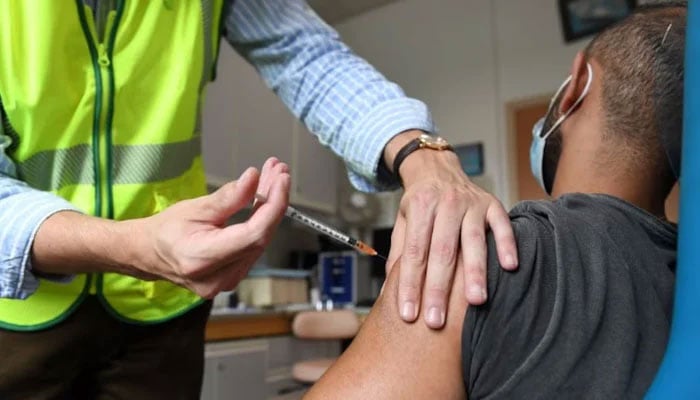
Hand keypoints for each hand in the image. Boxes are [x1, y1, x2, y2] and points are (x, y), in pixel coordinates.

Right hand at [135, 158, 289, 297]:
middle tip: (278, 172)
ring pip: (261, 240)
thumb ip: (228, 197)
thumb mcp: (195, 207)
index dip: (273, 206)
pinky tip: (265, 199)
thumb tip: (253, 178)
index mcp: (203, 259)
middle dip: (274, 201)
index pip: (253, 234)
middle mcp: (218, 277)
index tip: (281, 180)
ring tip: (273, 178)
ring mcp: (227, 282)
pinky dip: (262, 221)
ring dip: (271, 208)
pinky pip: (255, 246)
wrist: (150, 253)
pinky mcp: (233, 277)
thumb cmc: (167, 230)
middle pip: (261, 237)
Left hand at [384, 131, 517, 328]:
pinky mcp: (492, 204)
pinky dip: (506, 245)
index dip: (410, 285)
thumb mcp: (403, 222)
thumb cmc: (420, 201)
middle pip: (442, 252)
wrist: (437, 167)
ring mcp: (471, 203)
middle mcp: (446, 204)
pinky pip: (502, 226)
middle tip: (436, 320)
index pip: (414, 253)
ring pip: (473, 241)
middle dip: (438, 289)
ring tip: (474, 301)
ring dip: (474, 272)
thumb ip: (399, 254)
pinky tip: (508, 266)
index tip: (408, 313)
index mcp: (420, 207)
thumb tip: (388, 292)